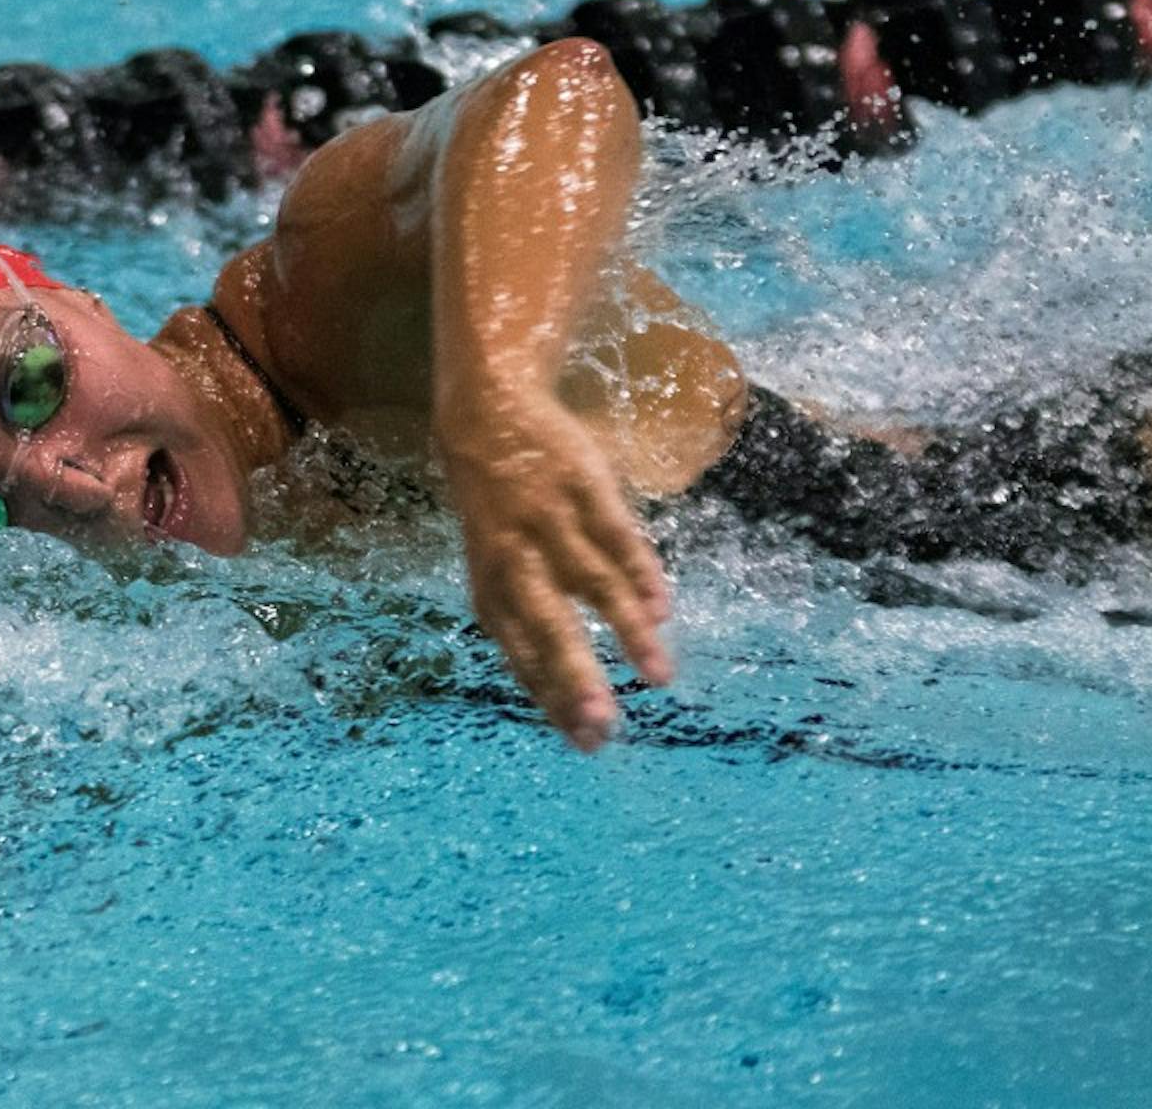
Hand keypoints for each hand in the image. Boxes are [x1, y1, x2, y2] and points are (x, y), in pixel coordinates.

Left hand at [442, 393, 673, 751]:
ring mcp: (551, 522)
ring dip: (628, 633)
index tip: (584, 740)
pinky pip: (616, 537)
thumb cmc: (497, 508)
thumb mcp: (493, 562)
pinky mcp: (583, 487)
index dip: (552, 698)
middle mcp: (517, 559)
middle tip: (604, 725)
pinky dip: (640, 573)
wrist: (488, 412)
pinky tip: (662, 610)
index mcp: (491, 586)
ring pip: (593, 586)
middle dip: (576, 678)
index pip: (521, 654)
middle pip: (548, 627)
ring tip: (660, 678)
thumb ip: (526, 618)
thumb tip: (564, 689)